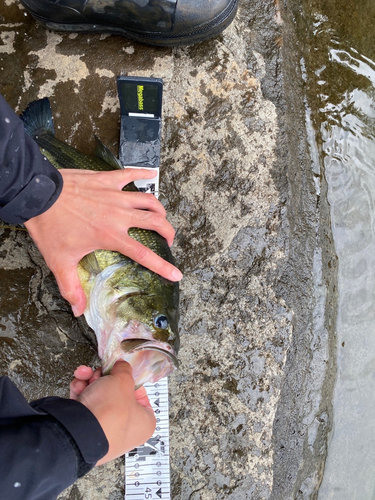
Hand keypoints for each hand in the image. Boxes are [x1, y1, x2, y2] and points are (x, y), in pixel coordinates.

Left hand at [24, 168, 181, 315]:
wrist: (37, 195)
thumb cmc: (49, 227)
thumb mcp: (59, 261)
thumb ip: (71, 287)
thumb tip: (79, 311)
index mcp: (111, 236)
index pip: (144, 254)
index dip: (163, 266)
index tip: (177, 273)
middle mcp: (119, 215)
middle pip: (155, 222)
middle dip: (168, 231)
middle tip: (168, 238)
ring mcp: (114, 195)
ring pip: (148, 199)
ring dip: (159, 208)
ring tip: (161, 215)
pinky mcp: (106, 180)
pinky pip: (130, 174)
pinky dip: (143, 173)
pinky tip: (151, 173)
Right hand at [70, 362, 155, 464]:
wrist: (78, 431)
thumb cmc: (109, 412)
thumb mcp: (123, 381)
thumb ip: (124, 369)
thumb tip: (122, 366)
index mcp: (144, 422)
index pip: (140, 395)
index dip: (129, 380)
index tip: (122, 372)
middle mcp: (127, 430)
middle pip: (117, 394)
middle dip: (104, 379)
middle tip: (101, 373)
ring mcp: (105, 431)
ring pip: (99, 397)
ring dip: (90, 382)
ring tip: (85, 376)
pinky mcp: (86, 430)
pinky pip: (87, 407)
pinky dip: (81, 393)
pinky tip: (78, 386)